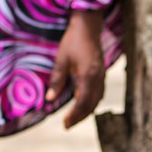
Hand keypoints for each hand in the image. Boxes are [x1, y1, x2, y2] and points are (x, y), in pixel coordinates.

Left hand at [46, 10, 104, 127]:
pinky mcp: (101, 73)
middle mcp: (98, 79)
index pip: (82, 102)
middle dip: (80, 116)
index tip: (64, 124)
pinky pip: (98, 93)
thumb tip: (50, 99)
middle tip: (67, 125)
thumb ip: (57, 80)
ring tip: (74, 118)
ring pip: (96, 99)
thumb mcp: (61, 60)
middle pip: (91, 104)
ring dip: (86, 110)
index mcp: (88, 76)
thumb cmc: (73, 41)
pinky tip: (83, 104)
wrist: (88, 26)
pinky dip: (91, 102)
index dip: (74, 115)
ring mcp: (101, 76)